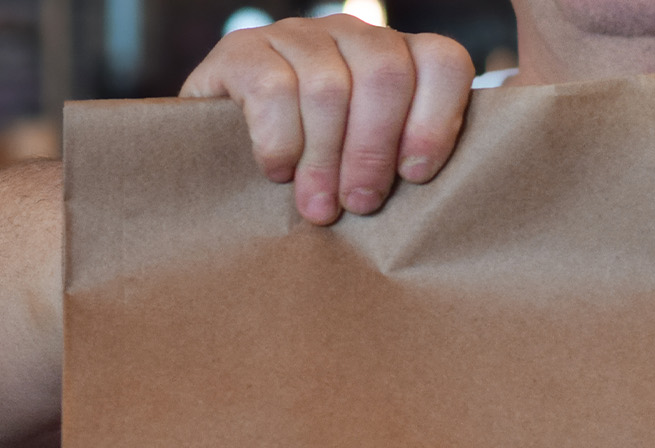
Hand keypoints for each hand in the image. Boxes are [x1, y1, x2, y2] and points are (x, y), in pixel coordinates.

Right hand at [181, 15, 475, 224]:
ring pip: (328, 87)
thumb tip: (420, 193)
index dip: (435, 120)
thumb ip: (395, 167)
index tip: (415, 177)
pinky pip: (272, 90)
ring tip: (317, 207)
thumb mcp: (358, 169)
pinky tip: (275, 171)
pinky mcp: (242, 50)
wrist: (212, 162)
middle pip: (385, 74)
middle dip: (374, 150)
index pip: (441, 62)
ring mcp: (295, 36)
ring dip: (324, 159)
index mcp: (393, 56)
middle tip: (361, 205)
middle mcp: (348, 33)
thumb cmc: (305, 175)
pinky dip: (279, 141)